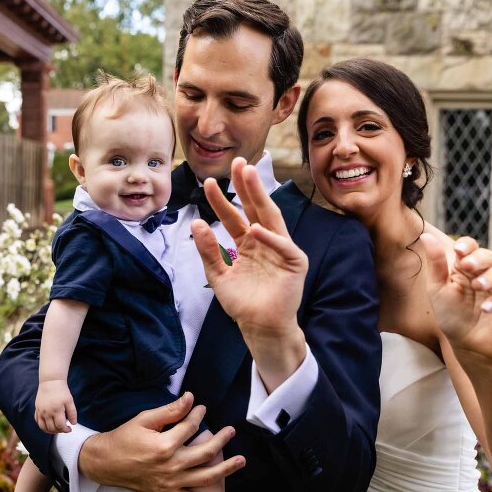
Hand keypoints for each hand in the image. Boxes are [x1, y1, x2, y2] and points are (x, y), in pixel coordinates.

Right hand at [35, 379, 76, 433]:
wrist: (50, 382)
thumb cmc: (61, 391)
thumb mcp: (70, 401)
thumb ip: (72, 413)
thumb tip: (73, 423)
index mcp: (56, 410)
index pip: (60, 426)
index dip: (66, 430)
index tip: (69, 429)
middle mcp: (47, 413)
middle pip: (52, 428)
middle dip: (59, 431)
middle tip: (64, 428)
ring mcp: (40, 412)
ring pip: (43, 427)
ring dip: (50, 431)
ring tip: (56, 429)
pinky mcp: (37, 409)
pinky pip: (37, 421)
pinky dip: (42, 426)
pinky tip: (48, 425)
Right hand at [79, 392, 244, 491]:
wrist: (104, 463)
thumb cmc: (123, 438)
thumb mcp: (144, 419)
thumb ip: (169, 410)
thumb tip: (190, 398)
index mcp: (164, 445)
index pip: (190, 427)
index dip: (198, 414)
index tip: (202, 408)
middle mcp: (170, 466)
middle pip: (205, 451)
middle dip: (222, 439)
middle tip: (231, 430)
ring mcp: (170, 483)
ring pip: (205, 476)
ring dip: (225, 468)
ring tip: (240, 460)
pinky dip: (206, 491)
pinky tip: (218, 485)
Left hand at [192, 157, 308, 389]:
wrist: (260, 328)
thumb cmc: (242, 303)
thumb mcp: (218, 275)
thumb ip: (208, 251)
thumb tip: (196, 223)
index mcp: (249, 242)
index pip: (234, 216)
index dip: (221, 200)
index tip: (206, 182)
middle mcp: (266, 241)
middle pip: (255, 208)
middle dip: (246, 186)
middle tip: (237, 163)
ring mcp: (282, 249)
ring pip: (271, 218)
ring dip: (260, 197)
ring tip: (248, 176)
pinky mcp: (295, 263)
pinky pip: (283, 246)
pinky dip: (269, 238)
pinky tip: (255, 229)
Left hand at [421, 233, 491, 364]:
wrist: (468, 344)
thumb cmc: (451, 315)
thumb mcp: (438, 289)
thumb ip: (435, 264)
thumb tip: (425, 236)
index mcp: (467, 266)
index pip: (470, 247)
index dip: (466, 246)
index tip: (458, 250)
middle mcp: (489, 271)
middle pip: (488, 255)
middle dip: (478, 259)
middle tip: (466, 266)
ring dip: (490, 277)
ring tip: (477, 287)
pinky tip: (487, 307)